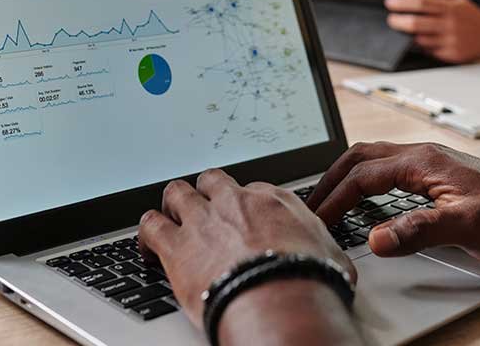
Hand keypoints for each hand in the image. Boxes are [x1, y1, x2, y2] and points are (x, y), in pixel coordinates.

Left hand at [138, 169, 354, 327]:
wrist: (280, 298)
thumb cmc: (309, 280)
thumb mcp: (331, 256)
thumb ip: (323, 249)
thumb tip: (333, 262)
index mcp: (273, 201)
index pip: (252, 190)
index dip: (245, 205)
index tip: (244, 219)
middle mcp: (235, 201)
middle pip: (211, 180)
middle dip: (206, 192)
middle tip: (204, 210)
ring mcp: (203, 219)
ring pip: (176, 192)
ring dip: (172, 204)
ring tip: (171, 218)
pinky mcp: (176, 245)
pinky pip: (149, 226)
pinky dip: (146, 233)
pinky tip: (147, 246)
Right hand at [306, 142, 479, 263]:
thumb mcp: (468, 226)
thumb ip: (420, 230)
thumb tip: (377, 238)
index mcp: (423, 161)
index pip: (363, 175)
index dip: (335, 199)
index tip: (318, 221)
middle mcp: (422, 155)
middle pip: (361, 157)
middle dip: (330, 179)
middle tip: (310, 205)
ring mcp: (430, 162)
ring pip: (373, 159)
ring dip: (346, 176)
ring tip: (329, 199)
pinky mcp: (437, 174)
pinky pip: (388, 168)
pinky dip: (365, 180)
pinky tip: (364, 198)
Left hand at [384, 0, 479, 62]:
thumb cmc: (471, 15)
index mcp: (450, 8)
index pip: (421, 4)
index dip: (402, 3)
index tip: (389, 3)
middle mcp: (450, 25)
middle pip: (416, 24)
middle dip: (398, 22)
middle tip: (390, 19)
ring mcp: (451, 41)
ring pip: (420, 40)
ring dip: (408, 35)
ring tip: (403, 29)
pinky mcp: (451, 55)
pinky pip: (428, 51)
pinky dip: (420, 45)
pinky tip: (418, 40)